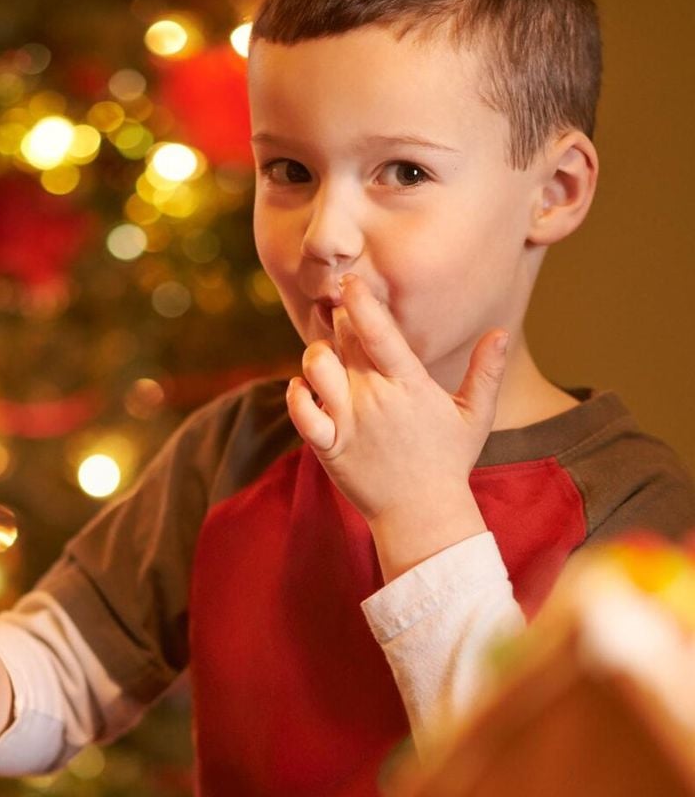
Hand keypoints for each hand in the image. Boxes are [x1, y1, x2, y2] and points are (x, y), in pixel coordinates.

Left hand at [285, 274, 508, 578]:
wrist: (422, 514)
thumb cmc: (448, 462)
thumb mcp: (475, 416)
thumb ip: (485, 372)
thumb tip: (499, 331)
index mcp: (409, 385)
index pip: (379, 332)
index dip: (361, 302)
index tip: (350, 281)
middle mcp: (374, 398)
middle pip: (342, 340)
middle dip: (336, 320)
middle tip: (337, 314)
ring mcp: (348, 422)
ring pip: (316, 368)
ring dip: (315, 354)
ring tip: (327, 357)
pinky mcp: (328, 446)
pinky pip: (301, 412)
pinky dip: (297, 394)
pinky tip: (305, 388)